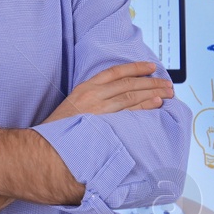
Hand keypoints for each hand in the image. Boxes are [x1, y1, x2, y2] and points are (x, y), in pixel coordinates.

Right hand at [45, 61, 173, 123]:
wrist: (45, 147)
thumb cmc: (61, 128)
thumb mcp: (74, 104)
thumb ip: (94, 97)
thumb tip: (118, 94)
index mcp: (85, 88)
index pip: (115, 72)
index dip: (135, 68)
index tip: (151, 67)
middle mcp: (93, 96)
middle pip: (127, 84)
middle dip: (150, 82)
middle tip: (167, 83)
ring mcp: (98, 111)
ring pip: (130, 97)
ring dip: (151, 94)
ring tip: (167, 93)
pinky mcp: (103, 125)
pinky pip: (128, 114)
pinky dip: (143, 108)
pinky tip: (156, 104)